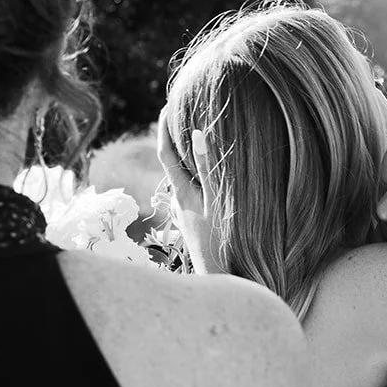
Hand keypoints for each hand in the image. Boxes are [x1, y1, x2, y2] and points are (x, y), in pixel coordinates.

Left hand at [154, 110, 223, 274]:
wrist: (221, 279)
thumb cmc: (222, 242)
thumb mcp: (218, 201)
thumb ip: (208, 167)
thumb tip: (198, 133)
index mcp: (182, 192)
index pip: (166, 154)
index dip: (164, 129)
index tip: (166, 106)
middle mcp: (179, 202)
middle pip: (173, 164)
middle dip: (176, 140)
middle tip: (183, 116)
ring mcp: (187, 214)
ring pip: (184, 180)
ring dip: (188, 160)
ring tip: (197, 142)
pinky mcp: (195, 224)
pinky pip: (193, 192)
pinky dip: (198, 177)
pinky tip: (210, 179)